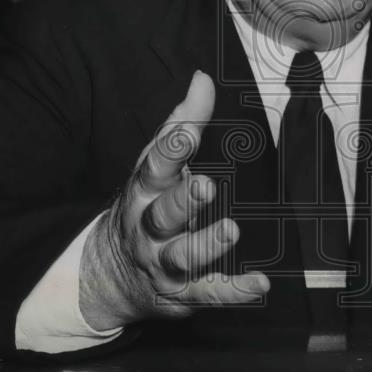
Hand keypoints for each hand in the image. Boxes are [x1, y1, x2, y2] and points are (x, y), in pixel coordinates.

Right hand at [78, 71, 269, 330]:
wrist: (111, 274)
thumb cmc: (146, 205)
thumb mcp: (156, 164)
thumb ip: (182, 122)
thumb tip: (202, 78)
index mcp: (145, 191)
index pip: (155, 167)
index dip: (171, 148)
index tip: (188, 133)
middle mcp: (149, 228)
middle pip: (163, 214)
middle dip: (183, 201)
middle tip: (206, 186)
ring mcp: (164, 262)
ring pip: (183, 256)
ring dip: (206, 244)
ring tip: (230, 230)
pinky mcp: (184, 292)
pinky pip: (209, 293)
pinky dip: (235, 291)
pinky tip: (259, 283)